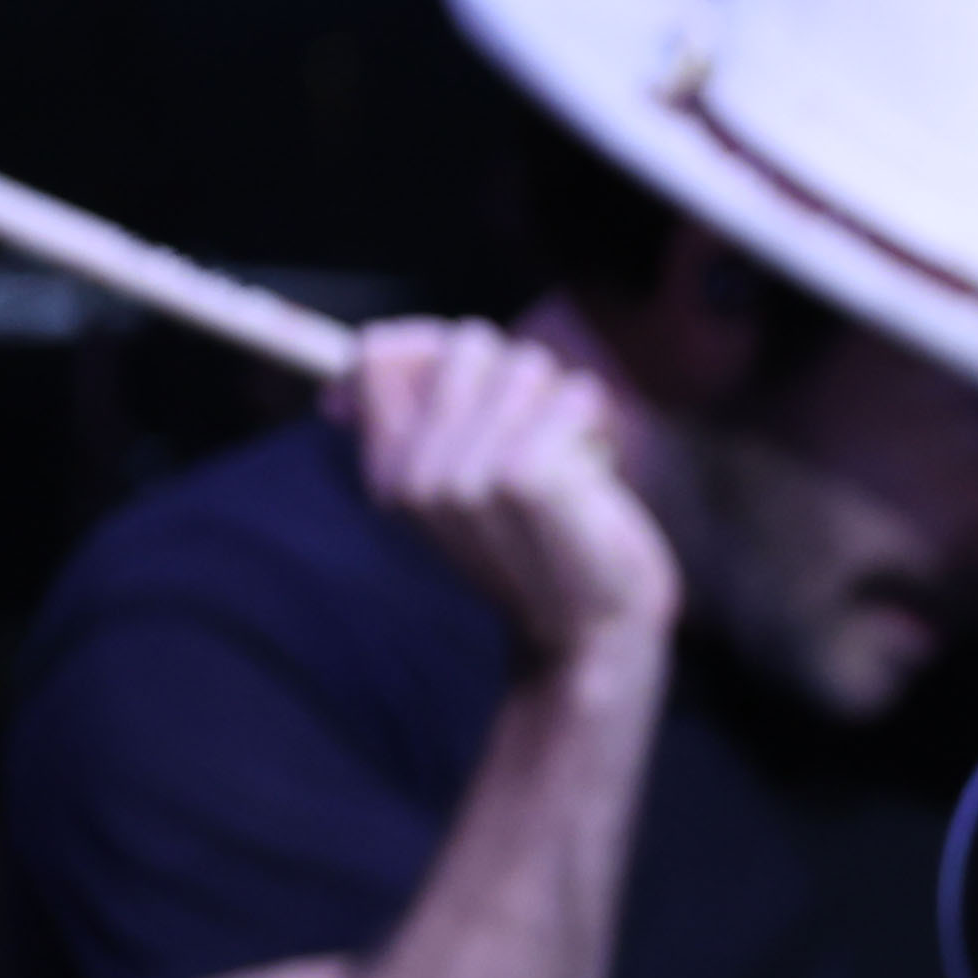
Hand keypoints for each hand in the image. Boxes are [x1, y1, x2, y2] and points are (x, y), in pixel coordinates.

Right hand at [335, 317, 675, 675]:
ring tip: (568, 462)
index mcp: (388, 472)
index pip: (380, 351)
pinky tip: (593, 476)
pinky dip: (600, 423)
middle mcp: (416, 473)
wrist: (589, 634)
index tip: (482, 383)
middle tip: (541, 437)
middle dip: (519, 376)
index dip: (438, 343)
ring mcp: (466, 475)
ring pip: (527, 362)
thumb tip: (378, 344)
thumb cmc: (541, 546)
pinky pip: (578, 392)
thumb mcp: (462, 483)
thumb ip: (425, 413)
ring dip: (563, 403)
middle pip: (467, 343)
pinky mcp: (525, 476)